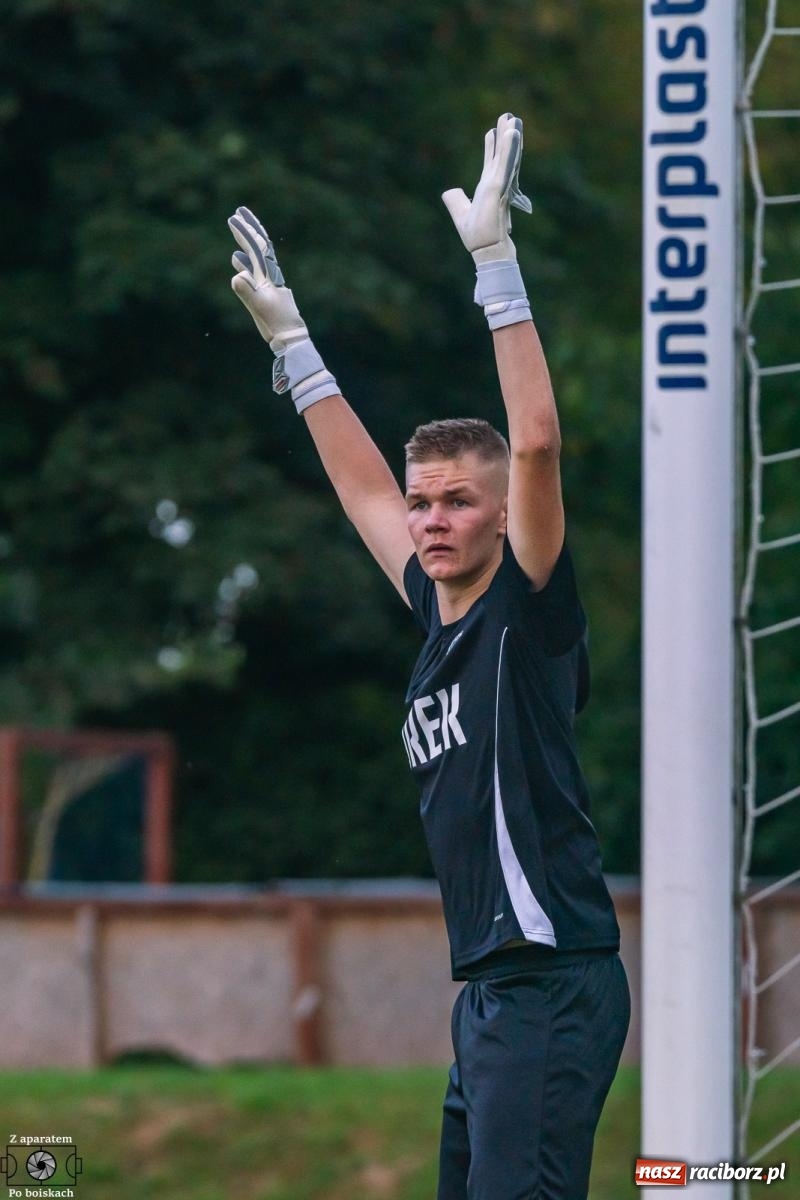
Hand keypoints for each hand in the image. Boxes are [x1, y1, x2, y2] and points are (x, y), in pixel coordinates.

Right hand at [228, 207, 307, 351]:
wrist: (291, 338)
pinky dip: (246, 263)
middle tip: (238, 212)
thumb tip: (237, 275)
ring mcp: (269, 283)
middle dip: (249, 229)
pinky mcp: (268, 293)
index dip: (246, 232)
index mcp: (269, 276)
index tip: (233, 217)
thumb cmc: (276, 324)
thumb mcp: (259, 308)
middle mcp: (271, 276)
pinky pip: (255, 273)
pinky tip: (237, 261)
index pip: (257, 248)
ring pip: (257, 258)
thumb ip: (247, 292)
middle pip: (260, 247)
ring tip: (236, 230)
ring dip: (246, 244)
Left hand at [441, 113, 531, 263]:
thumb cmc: (477, 237)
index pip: (491, 163)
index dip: (492, 147)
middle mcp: (496, 185)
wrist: (487, 251)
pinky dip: (510, 147)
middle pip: (502, 155)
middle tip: (509, 116)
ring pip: (507, 156)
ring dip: (511, 137)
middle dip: (505, 136)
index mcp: (487, 189)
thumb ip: (455, 200)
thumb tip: (449, 190)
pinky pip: (505, 163)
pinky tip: (513, 132)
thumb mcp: (460, 214)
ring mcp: (499, 185)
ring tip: (514, 118)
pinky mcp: (499, 188)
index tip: (493, 130)